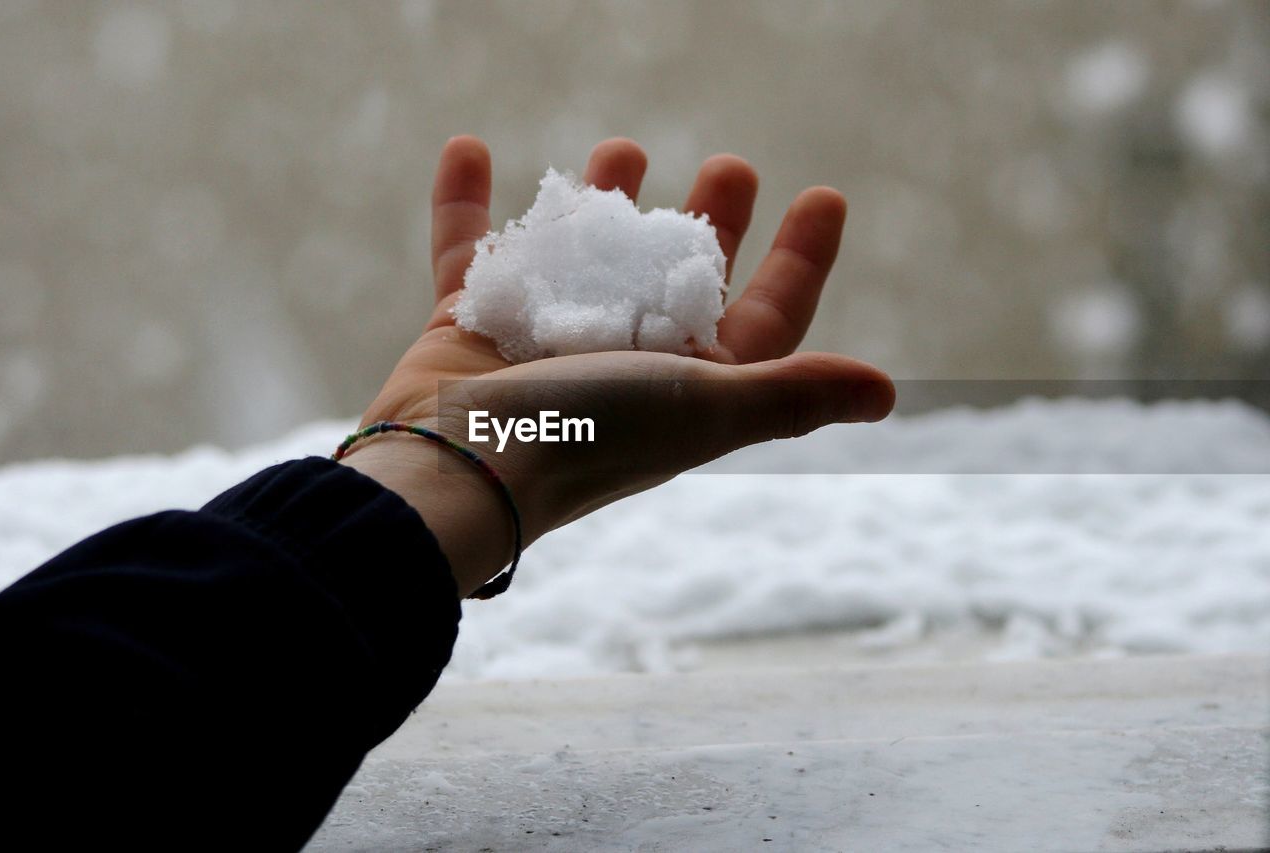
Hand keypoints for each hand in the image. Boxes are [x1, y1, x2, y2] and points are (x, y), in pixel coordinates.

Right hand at [342, 136, 893, 596]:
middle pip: (680, 280)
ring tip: (622, 149)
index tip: (826, 196)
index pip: (766, 312)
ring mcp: (545, 339)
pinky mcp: (471, 325)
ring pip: (585, 256)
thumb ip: (791, 394)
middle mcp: (624, 360)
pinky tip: (471, 148)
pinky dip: (466, 204)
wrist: (462, 471)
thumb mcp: (706, 408)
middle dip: (711, 222)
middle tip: (732, 167)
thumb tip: (887, 392)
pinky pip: (471, 250)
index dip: (803, 259)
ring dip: (604, 204)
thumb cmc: (593, 437)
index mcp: (689, 382)